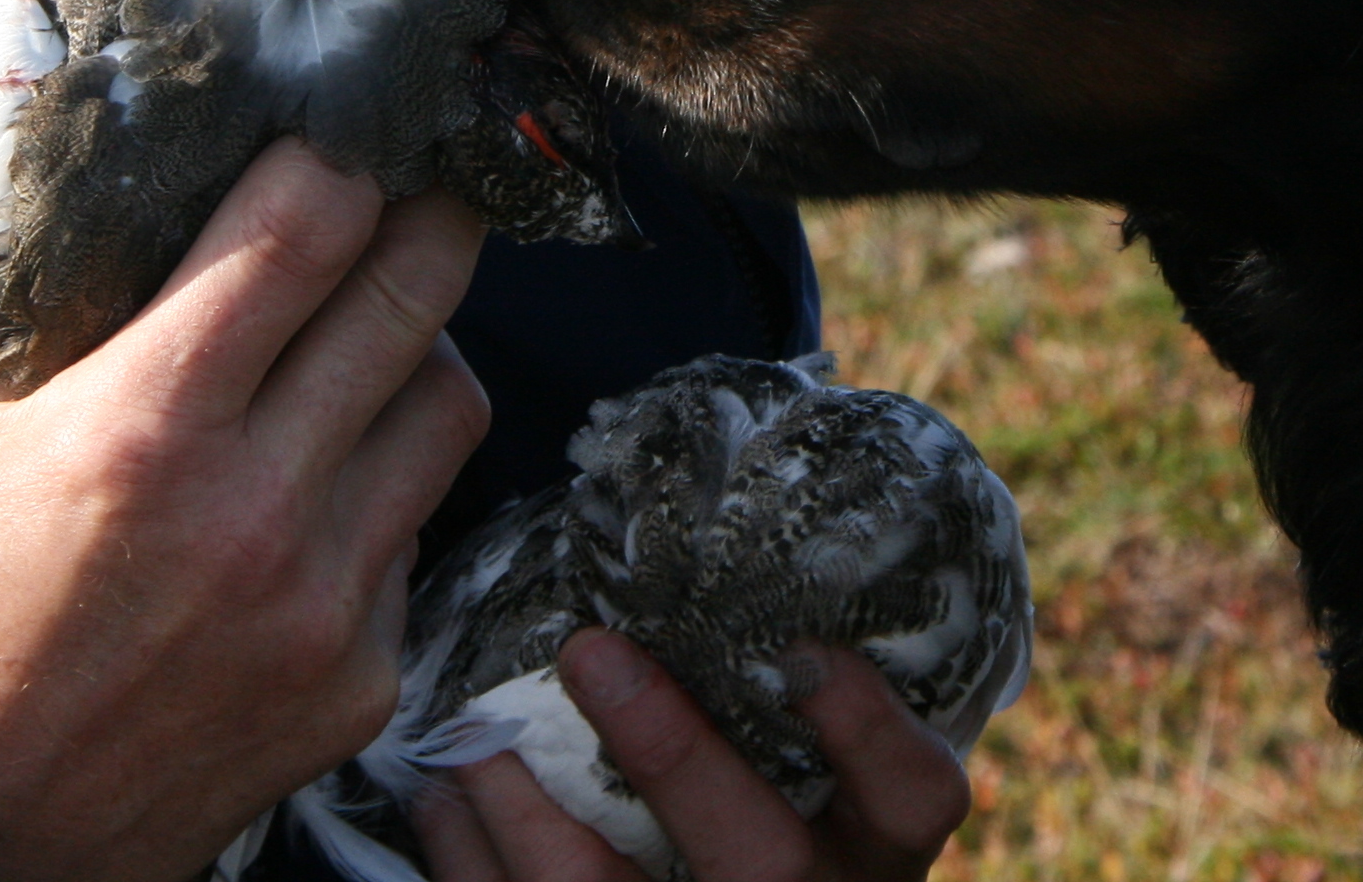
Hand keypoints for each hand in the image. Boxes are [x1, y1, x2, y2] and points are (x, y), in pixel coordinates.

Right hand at [0, 145, 490, 881]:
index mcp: (142, 428)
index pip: (311, 226)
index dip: (337, 154)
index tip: (331, 130)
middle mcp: (256, 510)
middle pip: (417, 295)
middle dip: (423, 217)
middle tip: (407, 187)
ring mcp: (321, 603)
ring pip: (447, 411)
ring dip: (419, 352)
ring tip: (366, 334)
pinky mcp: (355, 682)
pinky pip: (415, 537)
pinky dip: (382, 492)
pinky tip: (318, 484)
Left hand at [412, 630, 974, 881]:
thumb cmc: (771, 794)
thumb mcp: (812, 758)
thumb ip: (776, 680)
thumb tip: (702, 514)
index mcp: (874, 841)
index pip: (915, 794)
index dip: (869, 730)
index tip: (806, 650)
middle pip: (760, 858)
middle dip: (672, 756)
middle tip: (591, 652)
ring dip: (532, 816)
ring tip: (478, 734)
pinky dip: (476, 861)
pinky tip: (448, 797)